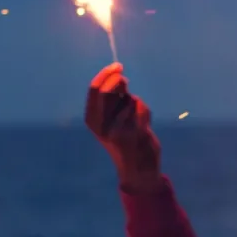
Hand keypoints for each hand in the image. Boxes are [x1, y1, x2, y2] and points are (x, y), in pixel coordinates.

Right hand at [85, 63, 162, 184]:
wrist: (137, 170)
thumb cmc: (124, 139)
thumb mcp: (110, 121)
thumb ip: (112, 100)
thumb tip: (119, 77)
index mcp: (92, 121)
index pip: (94, 90)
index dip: (106, 74)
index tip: (117, 66)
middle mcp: (102, 125)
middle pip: (109, 90)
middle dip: (120, 81)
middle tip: (126, 81)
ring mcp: (119, 129)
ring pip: (129, 98)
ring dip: (135, 102)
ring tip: (136, 119)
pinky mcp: (136, 132)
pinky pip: (141, 107)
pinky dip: (144, 110)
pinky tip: (144, 125)